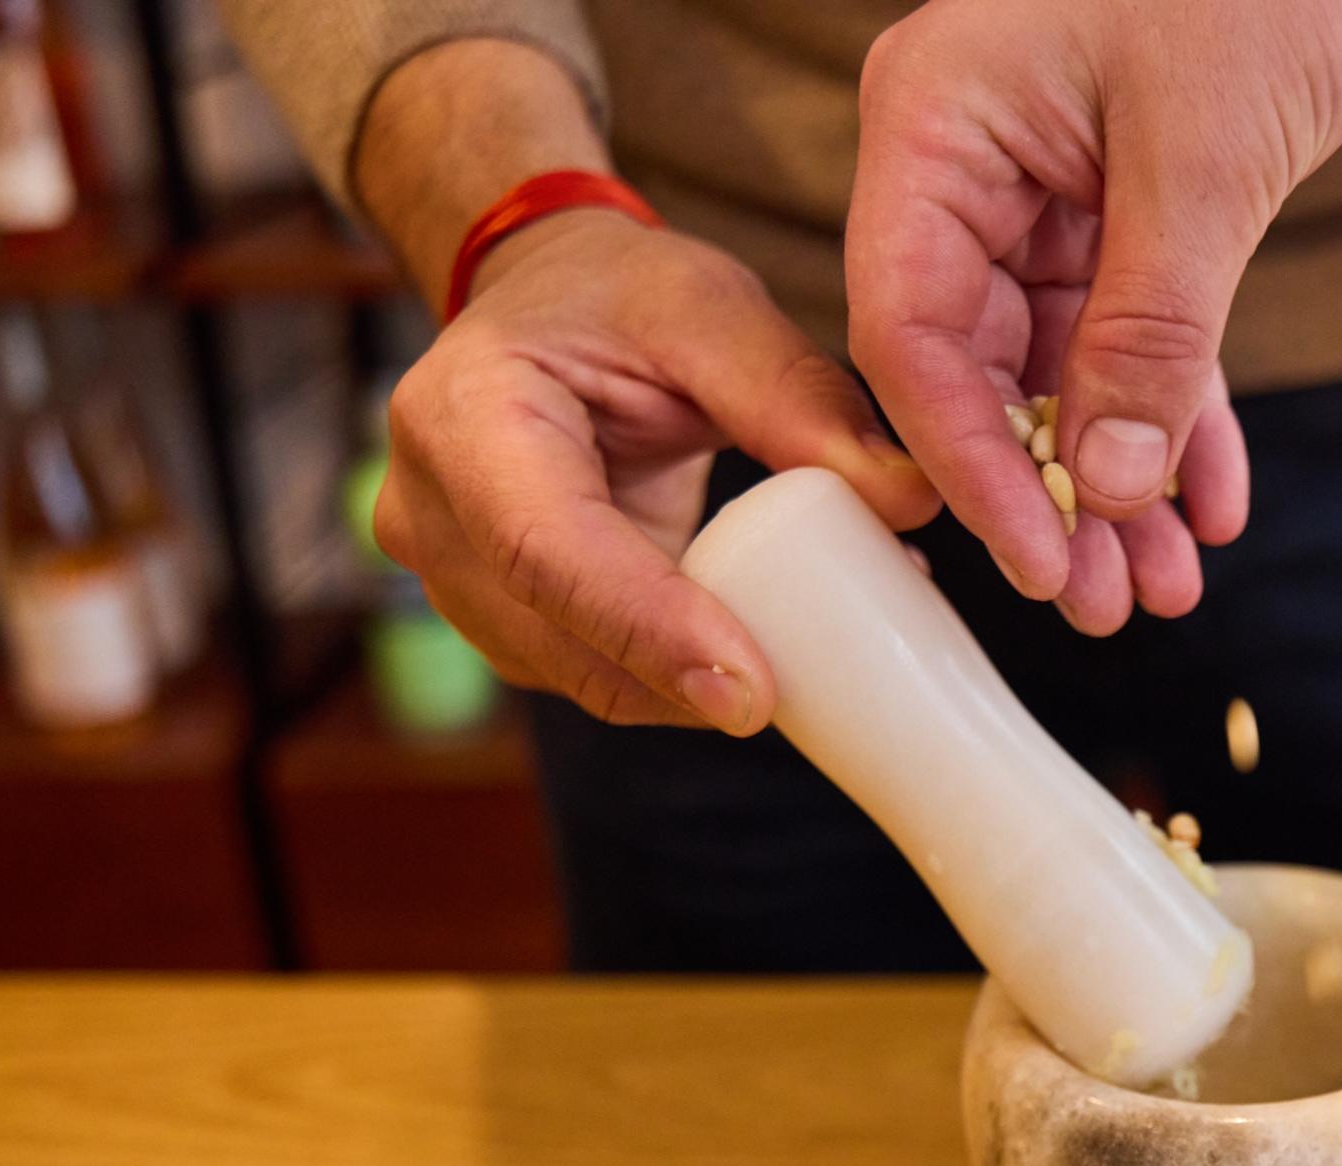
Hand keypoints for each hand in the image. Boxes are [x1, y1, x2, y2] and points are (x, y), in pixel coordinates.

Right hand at [377, 211, 941, 731]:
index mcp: (464, 415)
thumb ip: (802, 399)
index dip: (650, 630)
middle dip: (692, 679)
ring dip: (697, 686)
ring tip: (815, 648)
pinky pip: (598, 674)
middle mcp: (432, 512)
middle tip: (824, 683)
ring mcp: (453, 579)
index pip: (549, 552)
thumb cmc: (617, 296)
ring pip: (582, 677)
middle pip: (561, 640)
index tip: (752, 692)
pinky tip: (766, 646)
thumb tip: (909, 501)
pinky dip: (683, 675)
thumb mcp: (711, 309)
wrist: (546, 308)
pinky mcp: (503, 619)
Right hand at [847, 0, 1341, 631]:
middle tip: (1103, 604)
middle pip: (981, 366)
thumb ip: (1153, 331)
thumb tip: (1115, 486)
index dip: (972, 465)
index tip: (1035, 563)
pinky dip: (1180, 414)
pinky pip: (1138, 331)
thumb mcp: (1207, 159)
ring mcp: (1047, 181)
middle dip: (1052, 494)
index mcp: (936, 128)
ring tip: (1165, 584)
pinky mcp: (1127, 197)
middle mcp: (971, 162)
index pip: (914, 335)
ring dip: (1120, 478)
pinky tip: (1215, 504)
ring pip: (1062, 366)